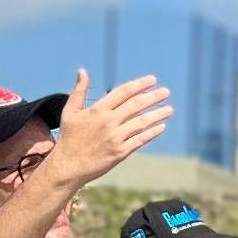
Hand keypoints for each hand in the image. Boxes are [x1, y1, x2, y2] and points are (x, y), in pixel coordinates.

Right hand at [55, 70, 173, 184]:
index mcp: (98, 110)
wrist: (68, 166)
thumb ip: (79, 91)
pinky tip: (161, 126)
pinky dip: (152, 132)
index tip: (152, 80)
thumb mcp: (70, 112)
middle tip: (166, 92)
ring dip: (158, 114)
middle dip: (154, 96)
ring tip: (169, 109)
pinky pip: (140, 140)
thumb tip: (82, 71)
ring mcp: (115, 138)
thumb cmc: (69, 138)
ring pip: (142, 122)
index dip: (140, 84)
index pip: (123, 92)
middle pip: (136, 105)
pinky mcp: (120, 153)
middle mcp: (108, 122)